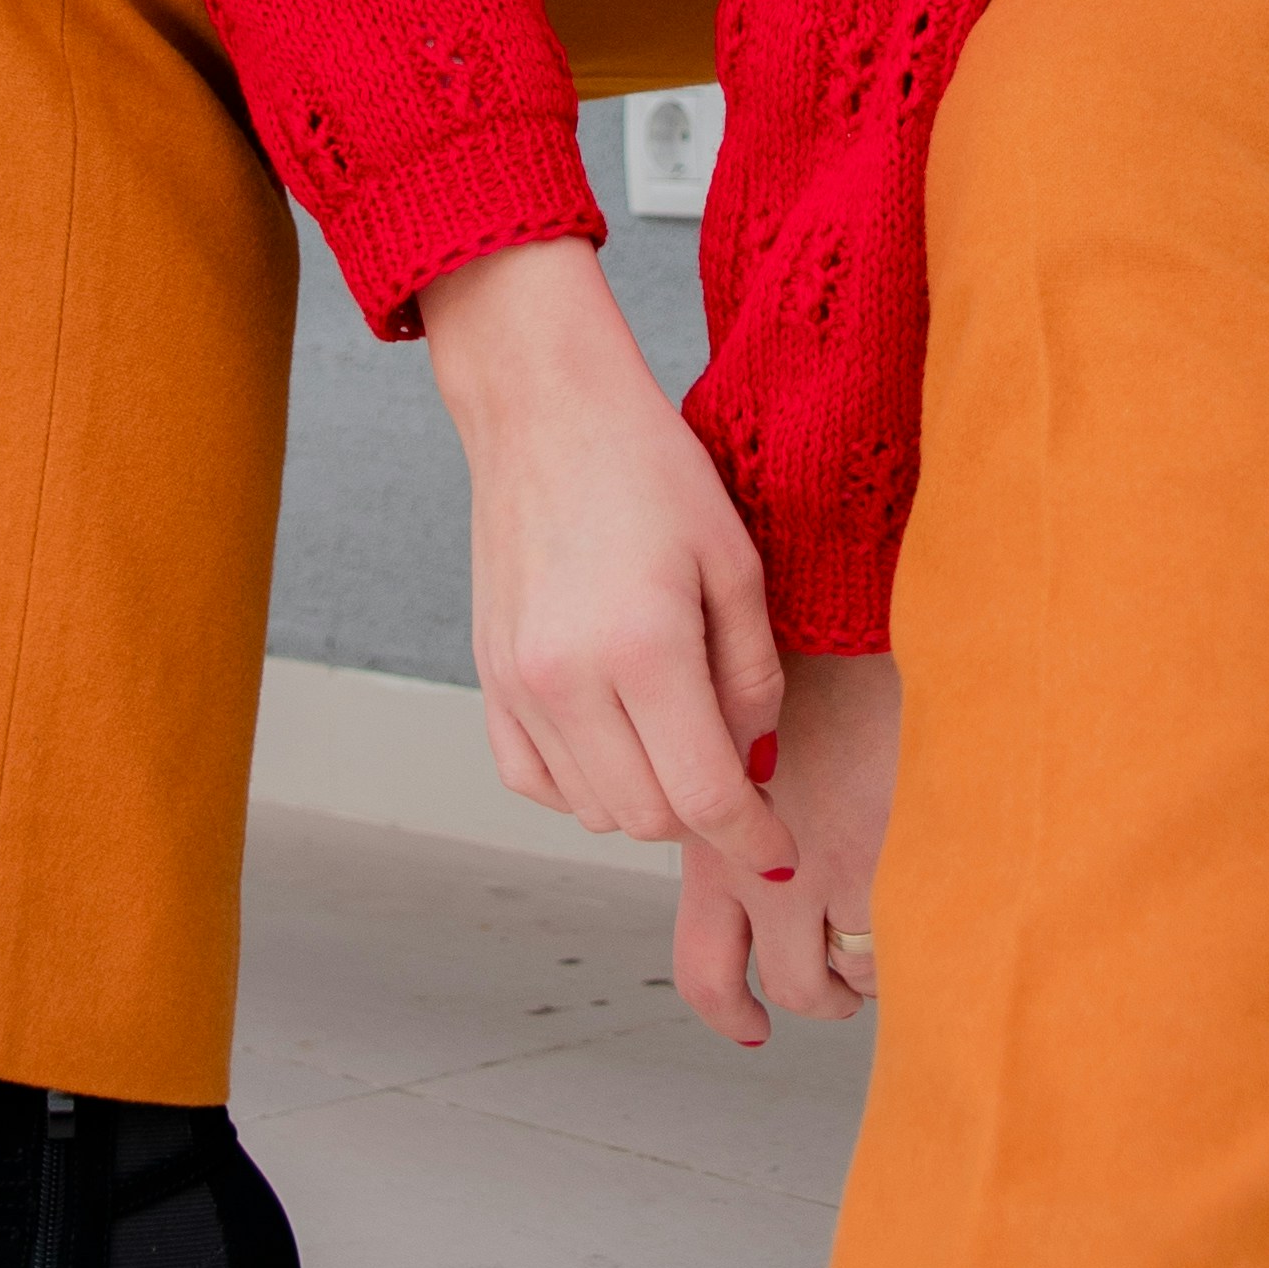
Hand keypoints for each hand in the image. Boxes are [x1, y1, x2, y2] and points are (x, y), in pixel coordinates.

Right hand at [423, 242, 781, 877]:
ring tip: (679, 742)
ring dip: (648, 802)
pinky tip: (617, 741)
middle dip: (706, 818)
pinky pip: (534, 780)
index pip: (705, 797)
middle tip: (737, 775)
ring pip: (592, 810)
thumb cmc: (651, 469)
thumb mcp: (736, 563)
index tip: (781, 856)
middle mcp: (567, 679)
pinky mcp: (488, 677)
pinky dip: (583, 786)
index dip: (754, 841)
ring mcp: (516, 684)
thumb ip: (753, 677)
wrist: (546, 411)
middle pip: (648, 818)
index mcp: (642, 648)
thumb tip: (754, 766)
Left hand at [673, 646, 900, 1050]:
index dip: (732, 1010)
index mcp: (715, 842)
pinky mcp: (892, 858)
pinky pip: (908, 944)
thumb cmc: (812, 653)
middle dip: (818, 997)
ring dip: (874, 972)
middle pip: (788, 987)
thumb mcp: (747, 734)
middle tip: (839, 989)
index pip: (707, 969)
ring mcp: (833, 873)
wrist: (858, 607)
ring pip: (852, 975)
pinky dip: (924, 943)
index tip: (751, 1024)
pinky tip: (943, 904)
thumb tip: (758, 840)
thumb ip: (746, 800)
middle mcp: (764, 872)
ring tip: (902, 938)